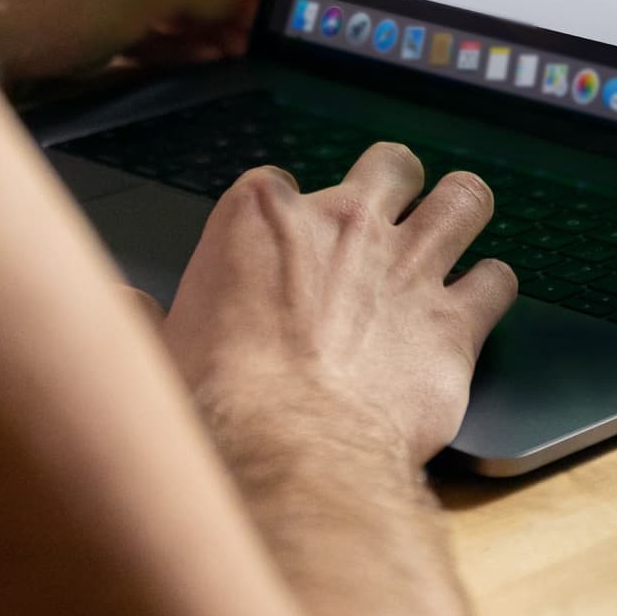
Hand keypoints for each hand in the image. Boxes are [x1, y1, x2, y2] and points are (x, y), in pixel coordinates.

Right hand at [163, 144, 518, 467]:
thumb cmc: (219, 403)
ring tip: (458, 225)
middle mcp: (345, 224)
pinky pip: (498, 280)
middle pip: (390, 165)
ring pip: (464, 199)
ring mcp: (408, 265)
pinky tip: (481, 301)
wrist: (288, 450)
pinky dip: (492, 288)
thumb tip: (119, 305)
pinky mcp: (455, 321)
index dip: (288, 214)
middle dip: (395, 183)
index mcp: (263, 217)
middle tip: (390, 214)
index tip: (286, 245)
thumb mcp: (157, 348)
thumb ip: (143, 315)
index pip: (281, 182)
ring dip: (463, 210)